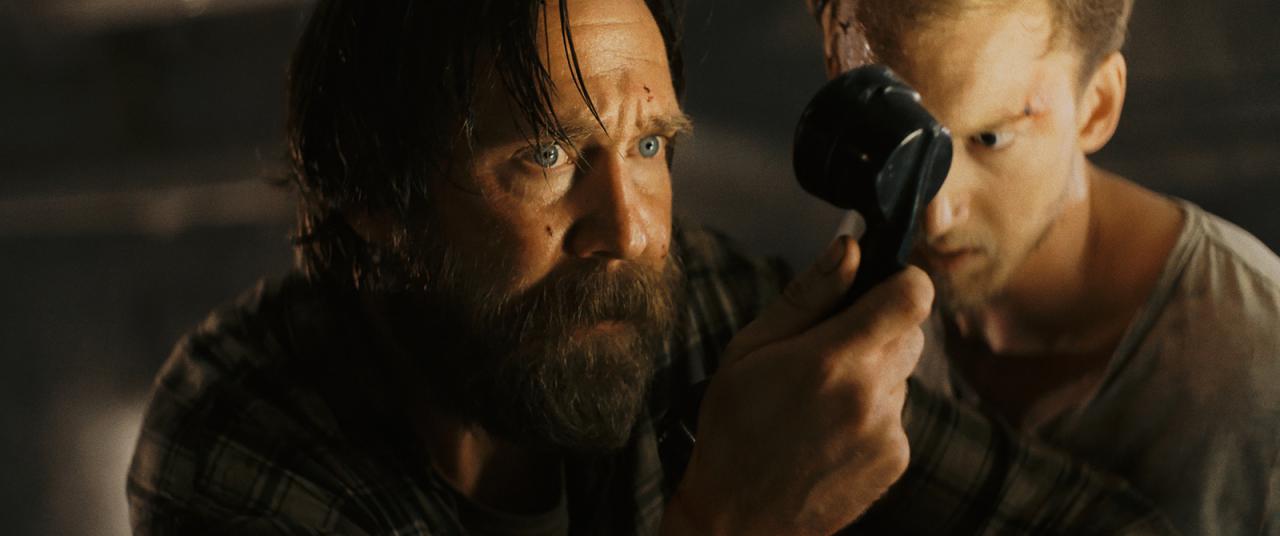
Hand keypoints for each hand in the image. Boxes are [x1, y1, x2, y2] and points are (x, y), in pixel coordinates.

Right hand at [661, 235, 932, 535]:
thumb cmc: (731, 427)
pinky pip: (897, 416)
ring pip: (902, 376)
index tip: (879, 285)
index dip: (902, 280)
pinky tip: (828, 431)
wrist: (737, 520)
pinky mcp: (896, 461)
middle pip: (911, 333)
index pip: (913, 295)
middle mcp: (873, 395)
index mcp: (835, 359)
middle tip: (828, 350)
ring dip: (873, 376)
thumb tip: (850, 247)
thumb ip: (808, 296)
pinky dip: (872, 414)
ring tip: (817, 402)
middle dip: (879, 328)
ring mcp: (890, 433)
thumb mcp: (750, 349)